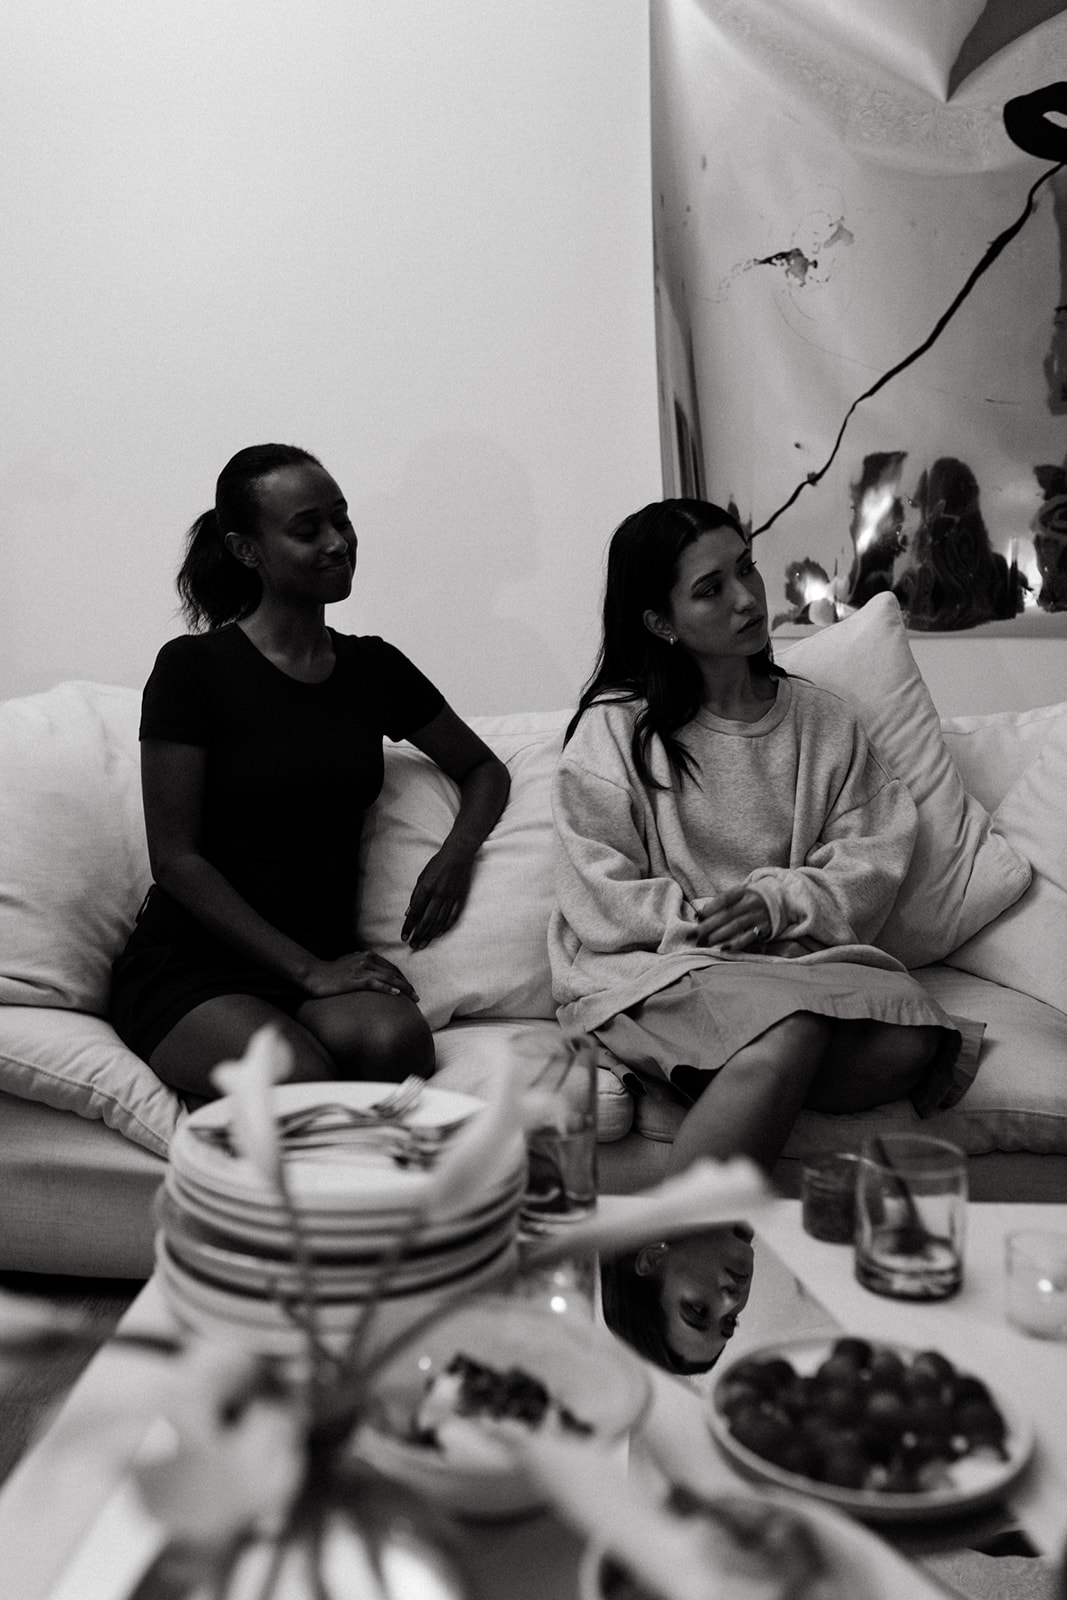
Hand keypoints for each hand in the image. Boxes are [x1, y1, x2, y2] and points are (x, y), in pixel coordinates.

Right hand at [302, 950, 417, 1002]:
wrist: (314, 974)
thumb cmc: (330, 972)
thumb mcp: (350, 964)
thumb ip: (363, 965)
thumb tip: (373, 974)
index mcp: (367, 955)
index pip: (391, 967)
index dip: (402, 978)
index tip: (409, 989)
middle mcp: (366, 959)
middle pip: (393, 972)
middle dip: (407, 985)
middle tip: (416, 997)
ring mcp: (361, 969)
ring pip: (389, 978)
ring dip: (404, 988)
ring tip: (413, 998)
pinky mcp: (355, 979)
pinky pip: (376, 984)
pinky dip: (388, 989)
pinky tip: (397, 995)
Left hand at [402, 843, 475, 949]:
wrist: (458, 855)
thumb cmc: (437, 865)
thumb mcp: (422, 877)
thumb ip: (415, 896)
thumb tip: (409, 914)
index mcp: (426, 888)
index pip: (415, 913)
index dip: (408, 927)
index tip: (404, 937)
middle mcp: (438, 895)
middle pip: (427, 921)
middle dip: (419, 935)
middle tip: (413, 946)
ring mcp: (450, 898)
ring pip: (439, 922)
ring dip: (430, 935)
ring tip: (423, 944)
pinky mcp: (460, 899)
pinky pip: (452, 918)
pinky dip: (445, 928)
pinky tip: (438, 934)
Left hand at [695, 886, 771, 950]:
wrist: (782, 900)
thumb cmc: (751, 899)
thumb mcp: (740, 894)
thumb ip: (722, 902)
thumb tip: (700, 915)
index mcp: (743, 891)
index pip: (724, 899)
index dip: (709, 908)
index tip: (696, 918)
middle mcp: (751, 902)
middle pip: (727, 914)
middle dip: (708, 926)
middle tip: (694, 935)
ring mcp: (759, 915)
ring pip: (736, 925)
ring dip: (718, 935)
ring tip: (704, 943)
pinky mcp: (765, 928)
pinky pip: (749, 937)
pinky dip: (736, 943)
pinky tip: (723, 948)